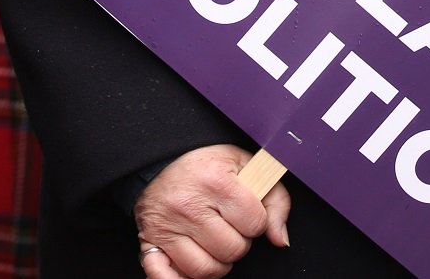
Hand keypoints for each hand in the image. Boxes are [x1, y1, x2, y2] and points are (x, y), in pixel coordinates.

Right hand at [135, 145, 291, 278]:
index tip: (244, 211)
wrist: (161, 161)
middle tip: (227, 226)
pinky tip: (191, 265)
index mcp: (215, 181)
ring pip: (206, 270)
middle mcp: (188, 205)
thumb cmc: (207, 166)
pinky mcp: (149, 242)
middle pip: (233, 251)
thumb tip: (279, 239)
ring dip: (216, 263)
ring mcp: (167, 227)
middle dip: (237, 242)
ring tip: (213, 242)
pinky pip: (166, 278)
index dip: (255, 221)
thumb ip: (275, 199)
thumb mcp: (247, 167)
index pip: (255, 224)